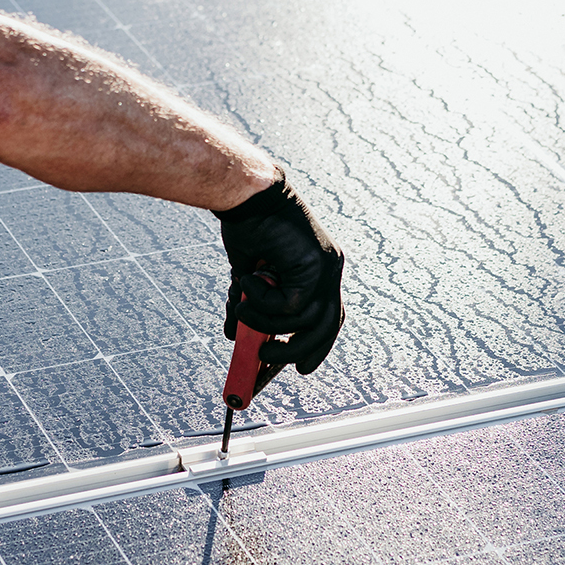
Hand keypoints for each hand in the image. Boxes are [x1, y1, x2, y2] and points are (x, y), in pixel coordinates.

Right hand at [215, 170, 345, 373]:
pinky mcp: (317, 266)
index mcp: (320, 271)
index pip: (328, 317)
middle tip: (265, 356)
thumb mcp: (248, 278)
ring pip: (304, 321)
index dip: (316, 345)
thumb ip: (249, 307)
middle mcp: (330, 270)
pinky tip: (247, 278)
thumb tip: (234, 337)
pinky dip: (262, 301)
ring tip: (241, 308)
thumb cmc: (247, 229)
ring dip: (265, 322)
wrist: (247, 196)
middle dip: (296, 350)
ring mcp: (327, 268)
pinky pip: (290, 306)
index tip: (303, 368)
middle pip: (326, 327)